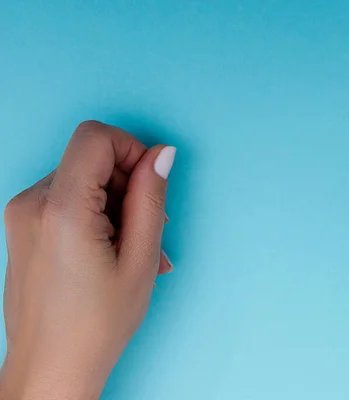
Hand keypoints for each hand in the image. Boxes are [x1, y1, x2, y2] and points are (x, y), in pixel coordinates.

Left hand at [0, 121, 175, 398]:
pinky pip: (67, 202)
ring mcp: (22, 216)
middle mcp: (32, 204)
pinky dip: (96, 216)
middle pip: (90, 160)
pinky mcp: (23, 228)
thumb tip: (161, 154)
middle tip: (151, 228)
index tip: (150, 182)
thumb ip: (150, 197)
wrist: (50, 367)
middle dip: (128, 185)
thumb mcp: (140, 258)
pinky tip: (114, 251)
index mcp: (62, 209)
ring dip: (116, 206)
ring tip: (137, 249)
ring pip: (82, 182)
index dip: (131, 149)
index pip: (95, 137)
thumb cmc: (96, 324)